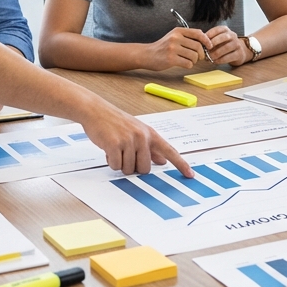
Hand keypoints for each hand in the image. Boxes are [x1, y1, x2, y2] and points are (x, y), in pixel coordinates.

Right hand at [80, 105, 194, 176]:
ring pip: (129, 169)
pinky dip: (111, 162)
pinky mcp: (114, 145)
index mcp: (150, 134)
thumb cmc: (116, 122)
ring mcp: (129, 140)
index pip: (170, 151)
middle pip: (145, 169)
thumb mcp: (137, 131)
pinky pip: (116, 166)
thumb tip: (163, 160)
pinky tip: (108, 149)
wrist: (95, 111)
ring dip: (120, 163)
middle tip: (125, 153)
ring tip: (116, 148)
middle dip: (133, 166)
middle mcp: (142, 137)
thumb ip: (151, 147)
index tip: (190, 175)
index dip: (181, 164)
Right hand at [140, 27, 211, 70]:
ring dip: (194, 61)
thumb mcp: (174, 36)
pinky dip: (188, 65)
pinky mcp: (171, 59)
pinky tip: (183, 64)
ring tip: (188, 60)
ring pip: (194, 56)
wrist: (147, 54)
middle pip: (198, 46)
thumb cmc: (163, 47)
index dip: (207, 40)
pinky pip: (188, 64)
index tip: (210, 46)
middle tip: (198, 57)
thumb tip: (205, 41)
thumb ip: (187, 37)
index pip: (198, 33)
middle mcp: (175, 38)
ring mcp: (172, 49)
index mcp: (178, 31)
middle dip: (201, 54)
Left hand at [204, 25, 247, 65]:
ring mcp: (237, 44)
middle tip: (205, 50)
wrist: (240, 52)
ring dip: (216, 53)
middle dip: (213, 44)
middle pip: (223, 37)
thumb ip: (210, 39)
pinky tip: (215, 62)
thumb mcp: (218, 39)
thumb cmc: (224, 45)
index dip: (209, 35)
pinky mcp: (239, 54)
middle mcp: (233, 35)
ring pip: (226, 48)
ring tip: (209, 58)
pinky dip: (220, 60)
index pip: (217, 30)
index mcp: (226, 30)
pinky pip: (229, 57)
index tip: (202, 41)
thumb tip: (199, 43)